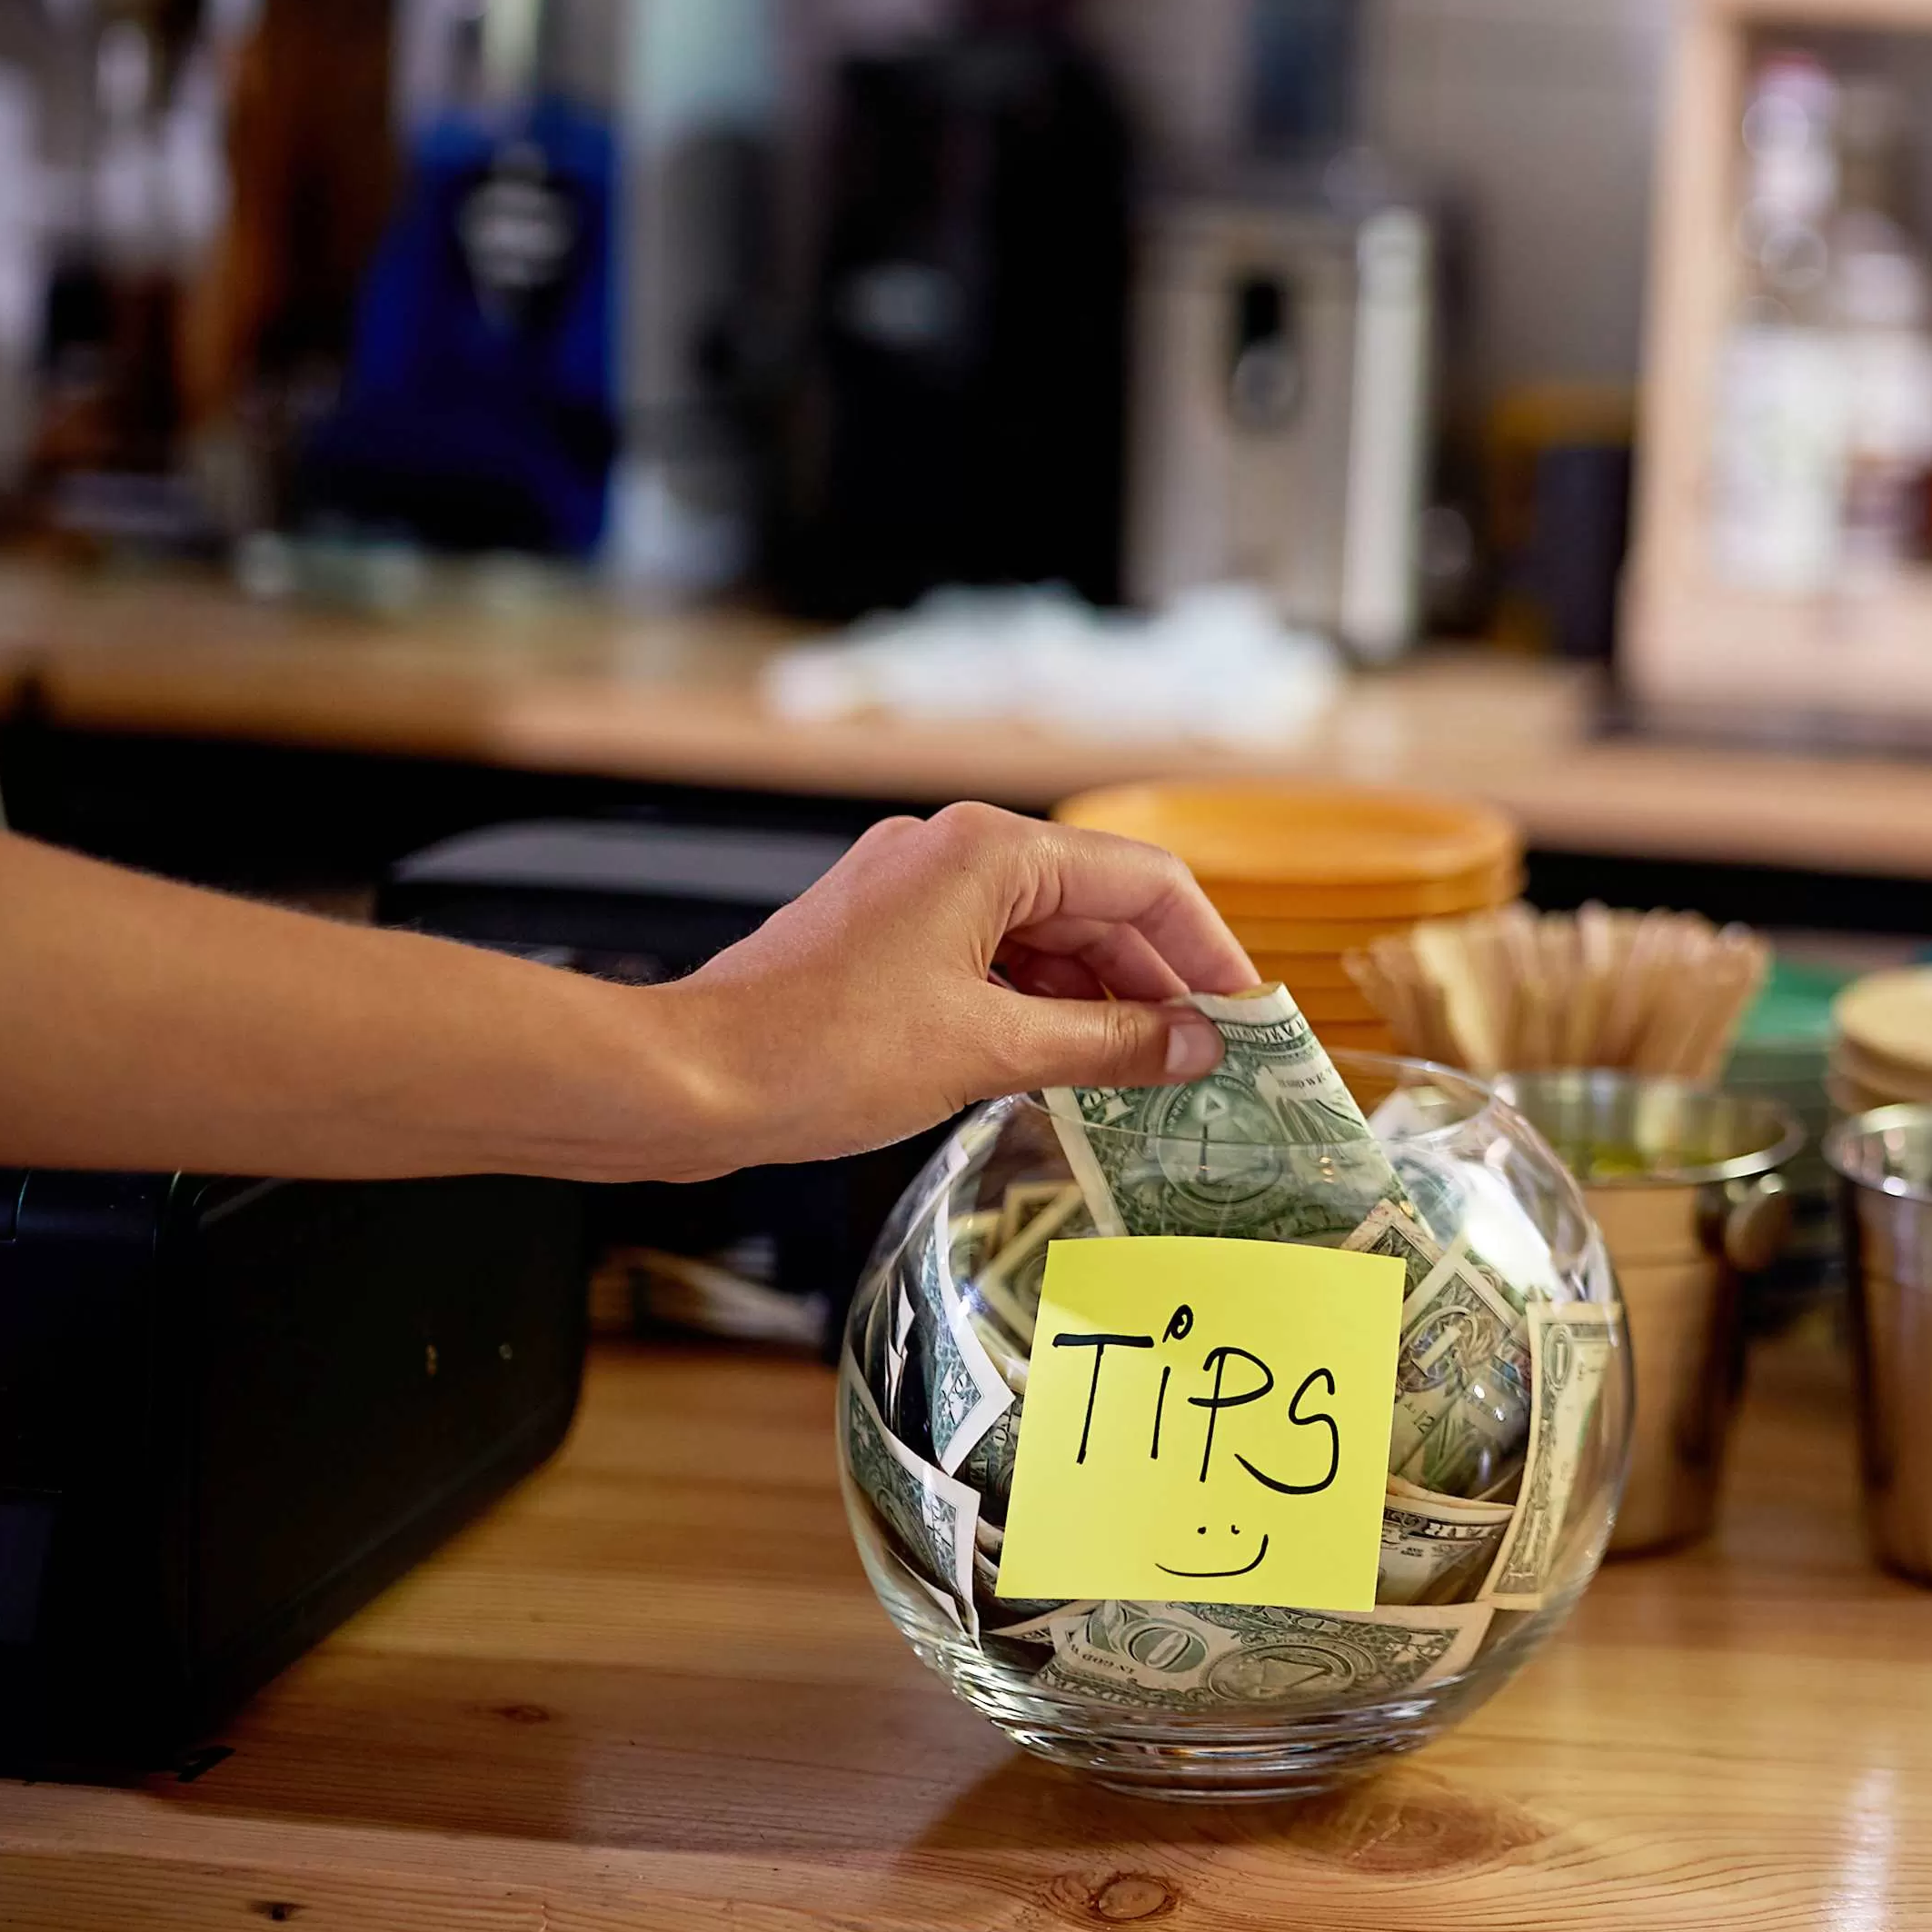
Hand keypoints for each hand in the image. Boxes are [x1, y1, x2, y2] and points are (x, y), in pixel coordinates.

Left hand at [659, 804, 1261, 1172]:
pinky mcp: (884, 939)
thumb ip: (1110, 1045)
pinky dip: (1040, 1010)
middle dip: (1157, 985)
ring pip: (1046, 940)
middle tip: (1208, 1060)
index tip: (1248, 1014)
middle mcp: (954, 851)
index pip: (1144, 882)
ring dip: (1099, 1004)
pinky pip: (993, 961)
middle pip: (1097, 909)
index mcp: (989, 851)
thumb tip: (1197, 1047)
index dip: (1209, 950)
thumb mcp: (990, 1052)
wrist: (683, 1081)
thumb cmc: (819, 1054)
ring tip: (1146, 1078)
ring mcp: (914, 893)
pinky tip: (1067, 1068)